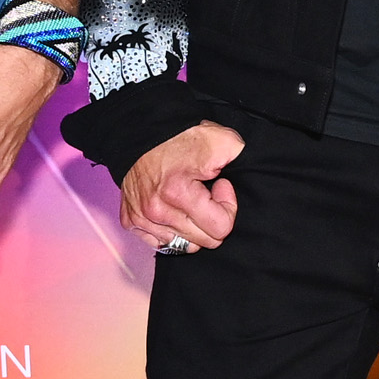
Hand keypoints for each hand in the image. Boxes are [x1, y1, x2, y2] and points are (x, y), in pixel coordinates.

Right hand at [118, 119, 247, 253]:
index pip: (221, 228)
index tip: (221, 186)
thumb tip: (247, 177)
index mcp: (178, 194)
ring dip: (193, 227)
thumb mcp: (220, 140)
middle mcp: (157, 212)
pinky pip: (162, 243)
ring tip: (191, 202)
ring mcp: (142, 219)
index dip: (227, 206)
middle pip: (205, 241)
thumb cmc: (179, 137)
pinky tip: (175, 210)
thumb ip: (240, 158)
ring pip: (185, 245)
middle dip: (212, 218)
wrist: (142, 133)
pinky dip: (173, 231)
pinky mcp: (132, 221)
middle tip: (207, 193)